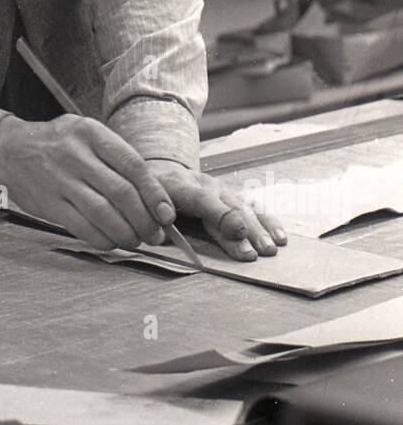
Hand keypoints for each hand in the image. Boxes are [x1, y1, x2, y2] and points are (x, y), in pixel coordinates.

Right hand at [0, 114, 177, 250]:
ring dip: (127, 233)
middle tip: (156, 235)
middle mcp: (76, 155)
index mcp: (92, 133)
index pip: (133, 166)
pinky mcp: (48, 204)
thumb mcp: (88, 135)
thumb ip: (117, 158)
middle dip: (145, 220)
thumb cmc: (60, 144)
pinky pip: (83, 228)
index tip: (168, 214)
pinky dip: (103, 240)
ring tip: (137, 240)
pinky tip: (113, 242)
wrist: (10, 150)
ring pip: (104, 214)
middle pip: (122, 193)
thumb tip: (156, 197)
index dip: (155, 194)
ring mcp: (60, 180)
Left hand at [143, 159, 286, 261]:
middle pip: (231, 207)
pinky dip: (268, 222)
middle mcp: (207, 185)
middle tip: (259, 252)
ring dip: (261, 229)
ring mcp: (222, 190)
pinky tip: (280, 237)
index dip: (222, 215)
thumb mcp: (144, 203)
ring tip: (273, 247)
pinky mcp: (232, 197)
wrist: (161, 172)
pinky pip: (254, 208)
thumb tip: (162, 233)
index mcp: (181, 186)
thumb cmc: (150, 196)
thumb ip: (153, 217)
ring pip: (246, 207)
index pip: (204, 200)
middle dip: (247, 230)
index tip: (238, 232)